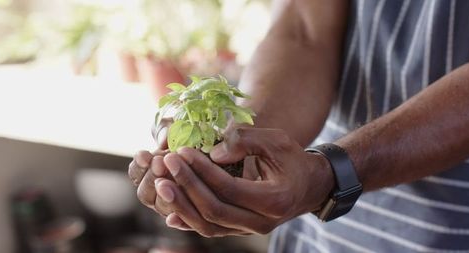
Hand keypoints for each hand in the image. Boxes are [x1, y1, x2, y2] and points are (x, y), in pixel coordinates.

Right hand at [129, 117, 193, 228]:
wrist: (218, 149)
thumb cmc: (194, 135)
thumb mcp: (178, 126)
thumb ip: (166, 129)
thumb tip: (164, 140)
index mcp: (150, 171)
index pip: (135, 174)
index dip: (138, 166)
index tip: (145, 155)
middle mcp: (159, 191)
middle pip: (145, 194)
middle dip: (151, 177)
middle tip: (160, 163)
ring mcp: (175, 204)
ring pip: (162, 206)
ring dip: (167, 193)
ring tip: (176, 176)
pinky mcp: (192, 214)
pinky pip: (183, 217)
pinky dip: (181, 212)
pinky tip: (185, 203)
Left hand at [156, 127, 333, 236]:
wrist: (308, 186)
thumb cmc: (292, 160)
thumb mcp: (276, 141)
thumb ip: (246, 141)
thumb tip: (212, 153)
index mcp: (274, 199)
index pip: (230, 188)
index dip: (203, 170)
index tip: (184, 151)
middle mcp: (262, 222)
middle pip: (215, 210)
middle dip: (187, 185)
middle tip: (167, 162)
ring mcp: (250, 230)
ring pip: (209, 226)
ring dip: (182, 205)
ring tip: (160, 183)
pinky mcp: (241, 230)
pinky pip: (212, 230)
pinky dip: (189, 220)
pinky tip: (169, 210)